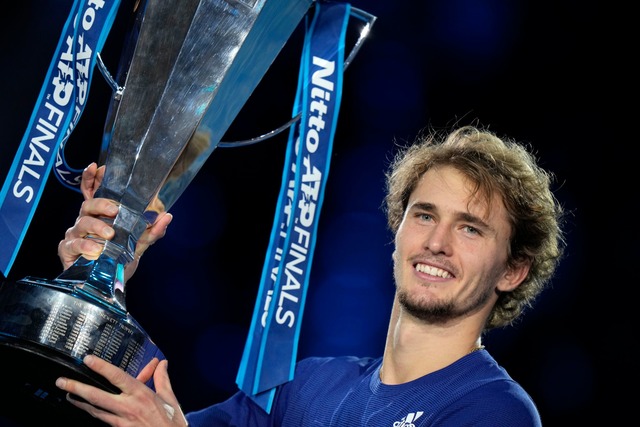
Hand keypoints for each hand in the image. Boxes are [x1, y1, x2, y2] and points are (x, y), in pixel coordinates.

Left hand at [55, 355, 187, 426]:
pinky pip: (103, 421)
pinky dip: (93, 414)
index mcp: (141, 394)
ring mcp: (122, 421)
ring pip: (95, 410)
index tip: (88, 359)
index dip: (102, 367)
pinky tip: (85, 410)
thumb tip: (161, 363)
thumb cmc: (171, 422)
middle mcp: (128, 406)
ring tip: (67, 395)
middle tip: (62, 381)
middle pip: (97, 396)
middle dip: (78, 388)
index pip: (118, 377)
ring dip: (80, 402)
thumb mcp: (169, 398)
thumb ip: (162, 379)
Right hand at [58, 163, 172, 281]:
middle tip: (115, 210)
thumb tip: (168, 216)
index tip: (97, 166)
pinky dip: (86, 245)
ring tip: (110, 235)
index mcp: (101, 217)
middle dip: (101, 204)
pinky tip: (97, 250)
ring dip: (97, 227)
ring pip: (81, 222)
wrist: (107, 285)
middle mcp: (86, 222)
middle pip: (88, 204)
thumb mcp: (138, 245)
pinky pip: (74, 243)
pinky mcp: (68, 250)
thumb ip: (152, 231)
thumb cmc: (118, 260)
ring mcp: (75, 235)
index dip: (91, 178)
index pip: (92, 192)